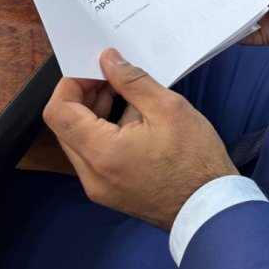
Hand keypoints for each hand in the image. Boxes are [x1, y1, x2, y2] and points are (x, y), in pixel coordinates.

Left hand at [43, 48, 236, 229]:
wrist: (210, 208)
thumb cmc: (195, 160)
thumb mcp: (168, 108)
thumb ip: (132, 81)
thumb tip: (108, 60)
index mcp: (101, 153)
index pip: (58, 112)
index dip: (70, 84)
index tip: (95, 71)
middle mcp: (91, 175)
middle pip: (64, 126)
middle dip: (83, 96)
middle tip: (113, 79)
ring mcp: (98, 187)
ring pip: (78, 141)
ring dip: (94, 114)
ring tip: (130, 100)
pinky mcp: (109, 192)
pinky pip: (93, 156)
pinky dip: (103, 134)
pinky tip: (134, 123)